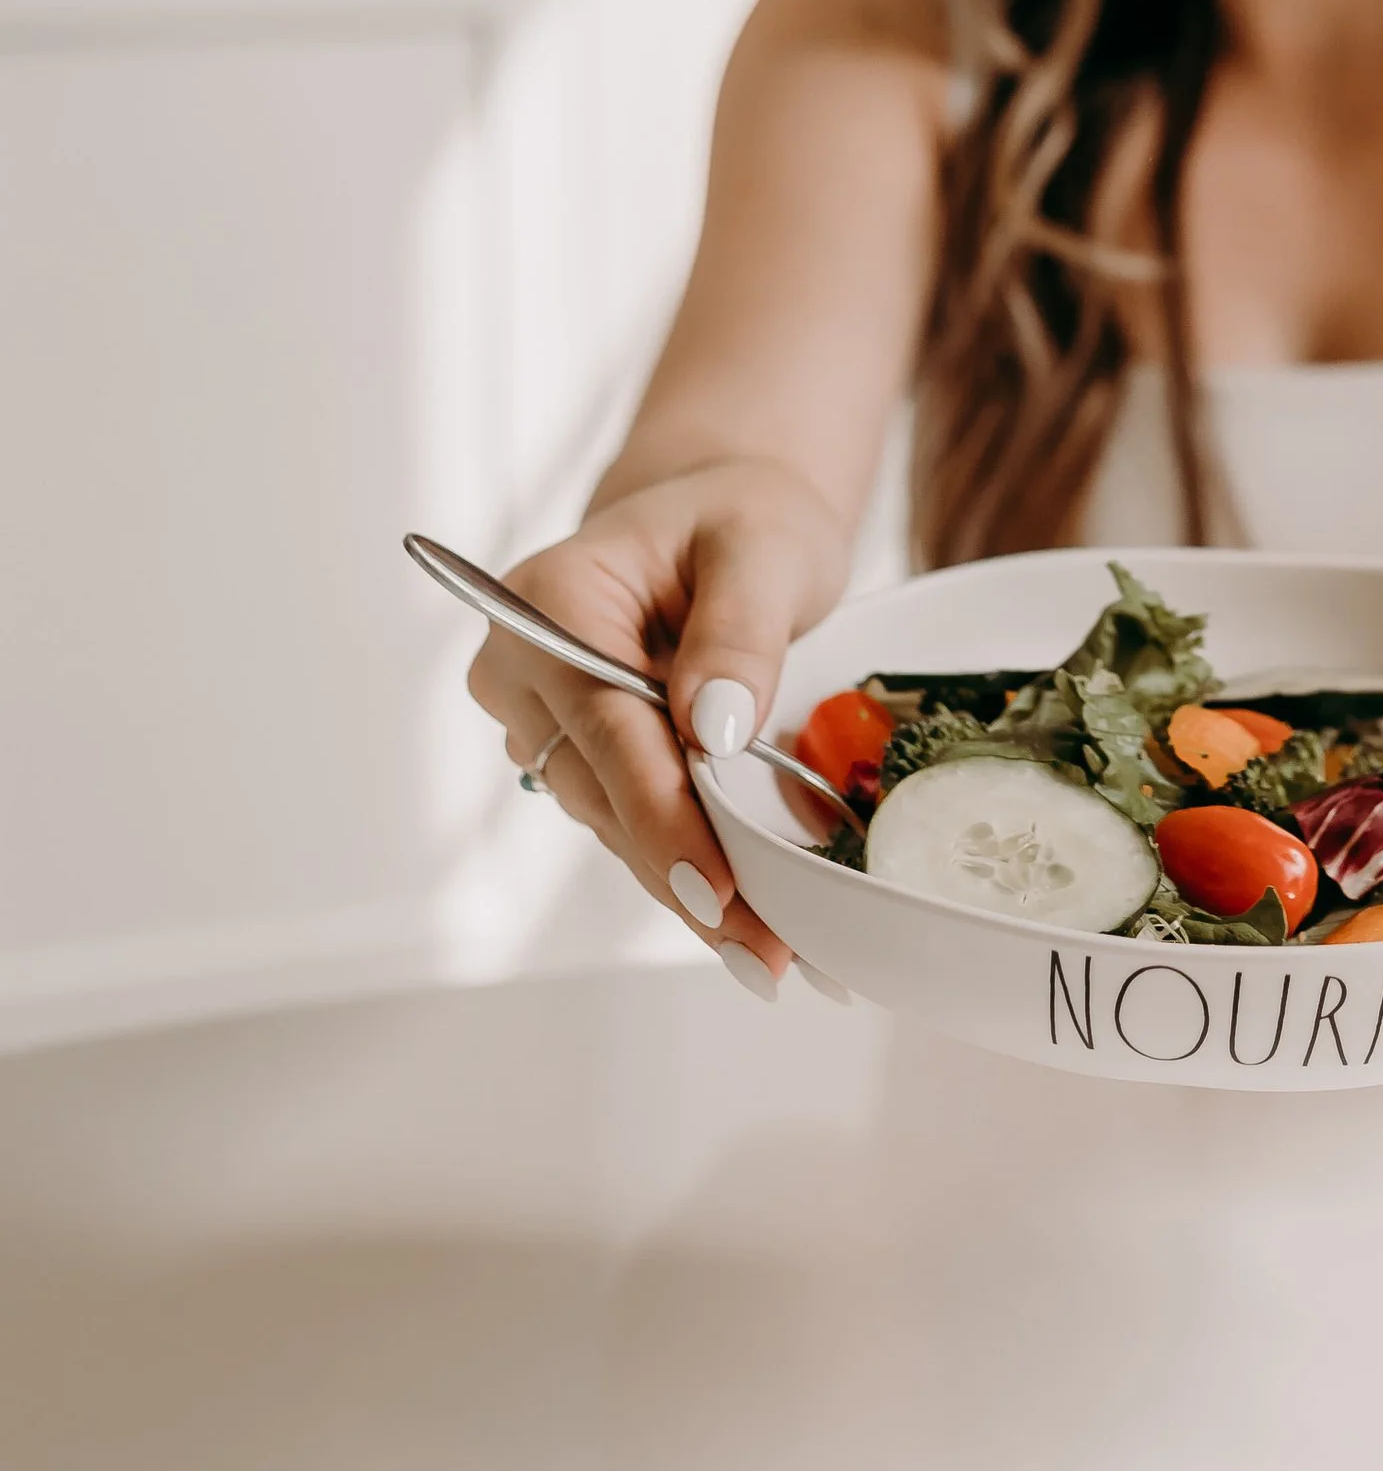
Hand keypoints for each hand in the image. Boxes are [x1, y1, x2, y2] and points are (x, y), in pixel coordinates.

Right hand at [466, 459, 848, 995]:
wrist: (721, 519)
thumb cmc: (740, 516)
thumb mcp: (762, 548)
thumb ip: (739, 631)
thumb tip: (714, 729)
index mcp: (547, 600)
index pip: (604, 725)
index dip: (661, 814)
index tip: (714, 887)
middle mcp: (521, 668)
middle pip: (605, 792)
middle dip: (687, 875)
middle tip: (767, 954)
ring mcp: (542, 721)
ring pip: (615, 824)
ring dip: (691, 889)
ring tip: (772, 955)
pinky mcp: (580, 758)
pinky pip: (631, 822)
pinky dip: (688, 868)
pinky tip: (748, 925)